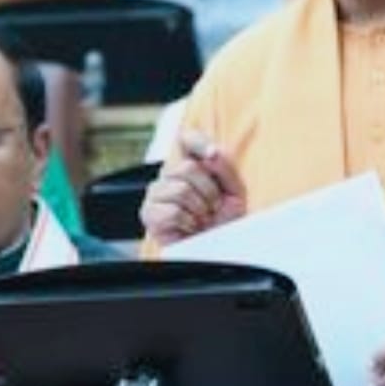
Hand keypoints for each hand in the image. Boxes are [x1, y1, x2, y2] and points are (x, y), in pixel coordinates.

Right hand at [140, 130, 246, 245]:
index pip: (186, 138)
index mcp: (190, 163)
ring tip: (202, 218)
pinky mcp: (149, 213)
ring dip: (200, 209)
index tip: (212, 155)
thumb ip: (225, 166)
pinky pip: (173, 211)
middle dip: (209, 191)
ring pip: (181, 189)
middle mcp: (169, 174)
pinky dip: (189, 222)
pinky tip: (189, 227)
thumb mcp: (234, 190)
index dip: (198, 142)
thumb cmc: (223, 218)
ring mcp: (156, 193)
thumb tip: (210, 154)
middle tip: (213, 207)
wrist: (216, 247)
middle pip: (187, 167)